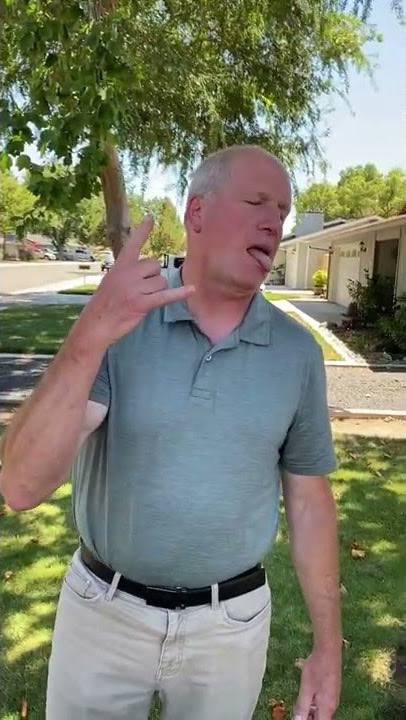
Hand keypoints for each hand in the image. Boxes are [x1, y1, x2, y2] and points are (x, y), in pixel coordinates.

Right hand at [79, 216, 193, 348]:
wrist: (96, 324)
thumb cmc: (104, 304)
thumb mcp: (112, 280)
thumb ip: (128, 272)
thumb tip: (151, 270)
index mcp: (120, 266)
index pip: (133, 244)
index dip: (143, 231)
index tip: (151, 217)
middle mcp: (128, 273)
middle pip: (156, 266)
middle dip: (154, 278)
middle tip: (141, 291)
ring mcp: (135, 288)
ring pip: (161, 283)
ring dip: (157, 292)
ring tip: (141, 300)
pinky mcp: (142, 303)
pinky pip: (165, 296)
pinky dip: (179, 294)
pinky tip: (192, 290)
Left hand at [293, 646, 341, 719]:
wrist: (329, 650)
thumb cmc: (317, 668)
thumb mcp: (306, 688)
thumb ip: (302, 707)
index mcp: (327, 708)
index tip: (299, 718)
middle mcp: (332, 706)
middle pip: (320, 718)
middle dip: (307, 717)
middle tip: (296, 711)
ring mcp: (333, 697)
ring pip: (320, 710)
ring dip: (309, 709)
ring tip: (299, 702)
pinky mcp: (331, 690)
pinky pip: (321, 701)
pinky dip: (312, 700)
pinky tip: (305, 691)